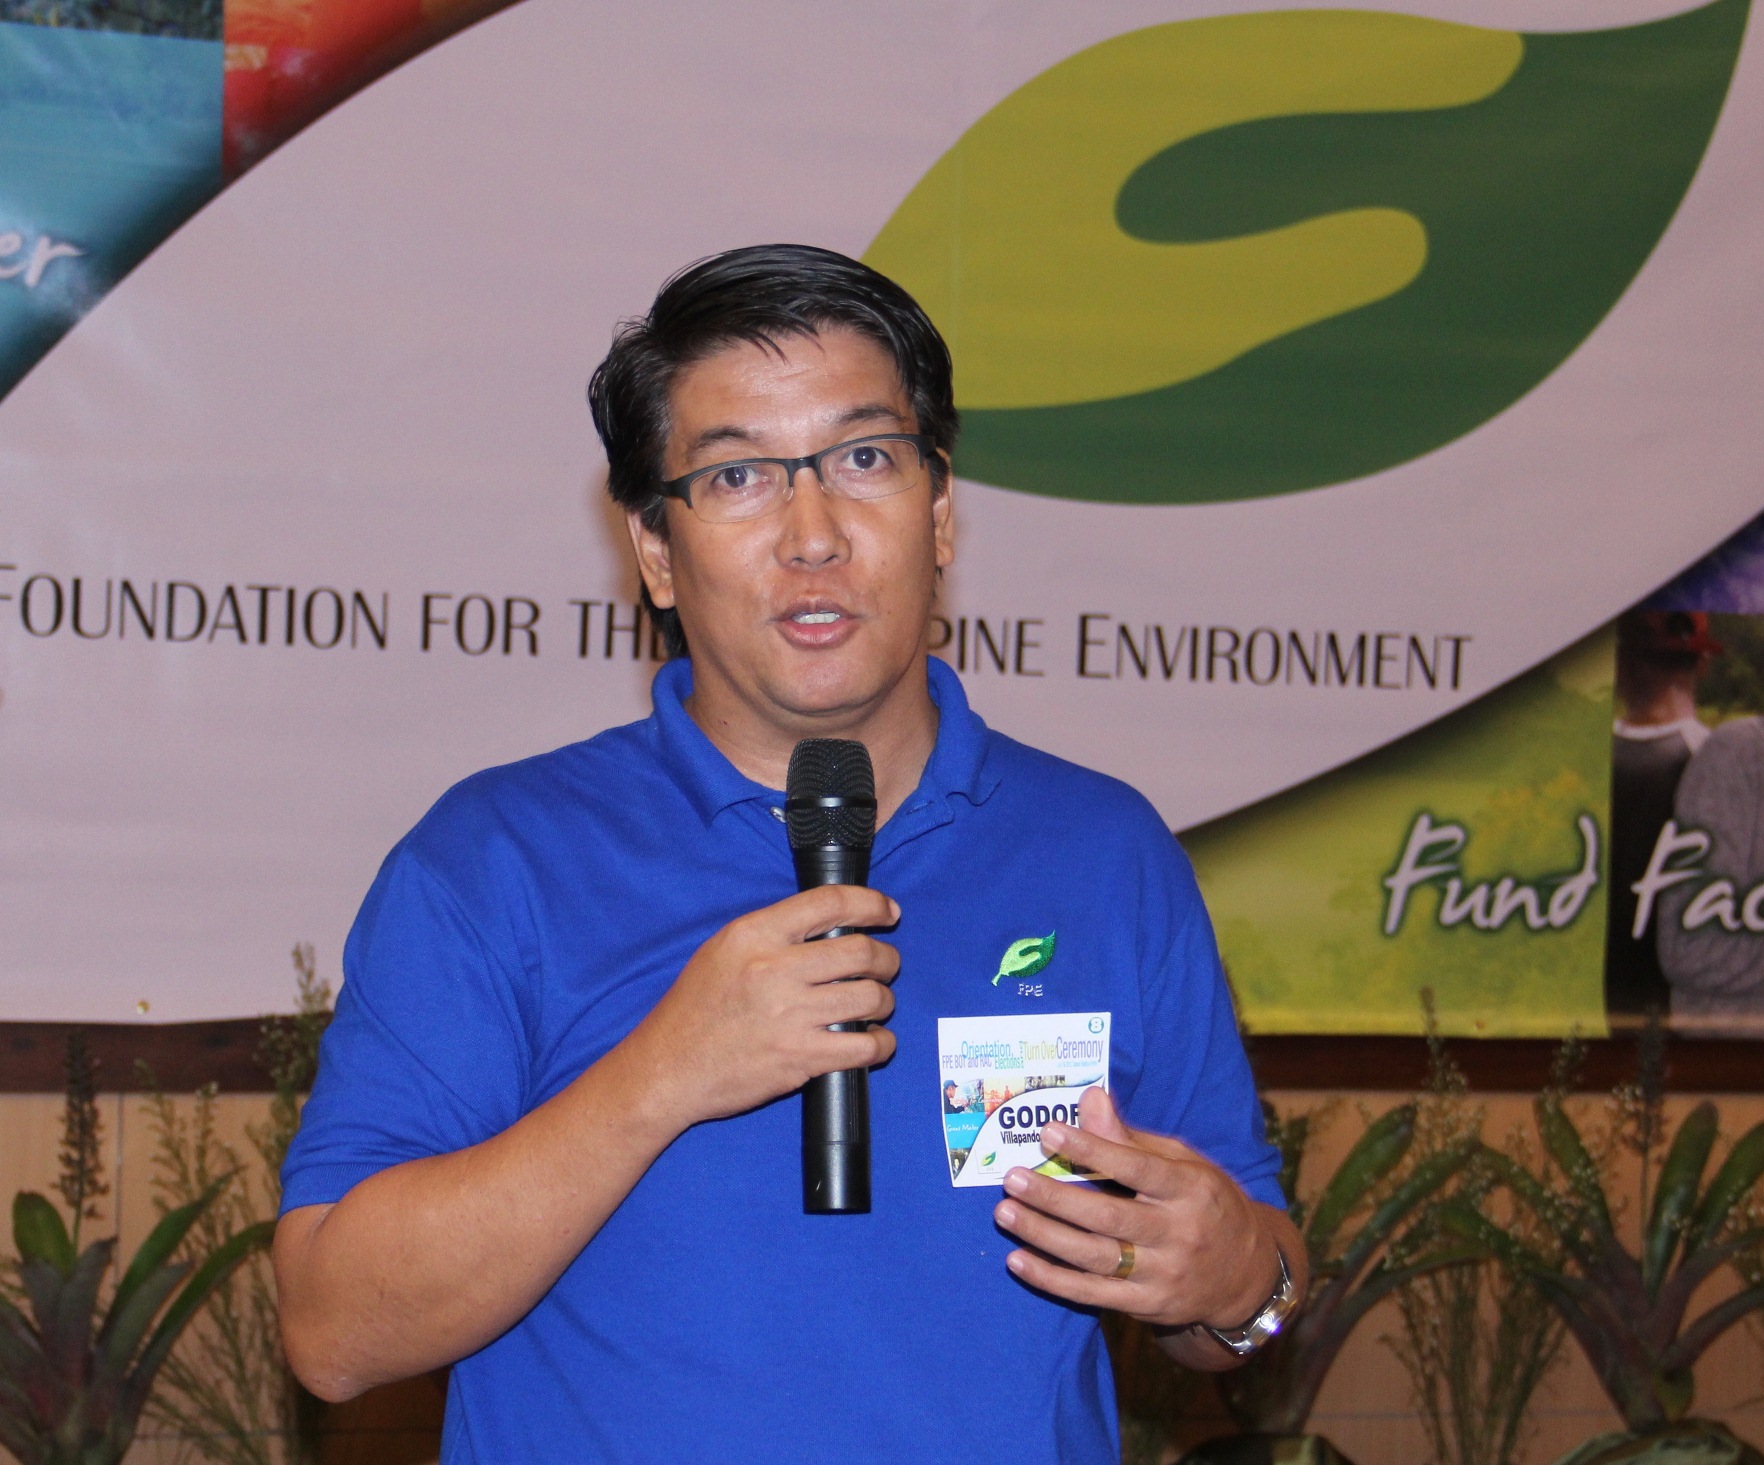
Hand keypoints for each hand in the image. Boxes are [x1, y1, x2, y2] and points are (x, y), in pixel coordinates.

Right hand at [630, 884, 900, 1130]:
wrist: (668, 1068)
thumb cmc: (694, 1009)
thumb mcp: (722, 950)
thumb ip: (772, 933)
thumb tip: (828, 926)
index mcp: (755, 935)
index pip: (829, 903)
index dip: (870, 904)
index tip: (887, 912)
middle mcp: (774, 970)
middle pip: (861, 951)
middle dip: (887, 958)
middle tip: (887, 965)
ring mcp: (790, 1016)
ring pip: (870, 997)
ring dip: (885, 1000)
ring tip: (878, 1004)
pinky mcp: (800, 1058)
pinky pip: (864, 1047)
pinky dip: (881, 1044)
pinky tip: (876, 1041)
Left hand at [992, 1086, 1284, 1333]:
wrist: (1247, 1275)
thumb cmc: (1205, 1203)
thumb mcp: (1182, 1164)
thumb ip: (1130, 1138)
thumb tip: (1088, 1098)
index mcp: (1190, 1189)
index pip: (1137, 1168)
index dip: (1093, 1149)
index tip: (1050, 1131)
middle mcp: (1179, 1233)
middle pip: (1108, 1217)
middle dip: (1055, 1198)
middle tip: (1013, 1178)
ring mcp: (1163, 1274)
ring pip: (1094, 1257)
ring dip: (1044, 1236)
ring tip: (1005, 1213)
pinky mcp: (1147, 1306)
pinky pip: (1092, 1294)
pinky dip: (1051, 1279)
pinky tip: (1018, 1260)